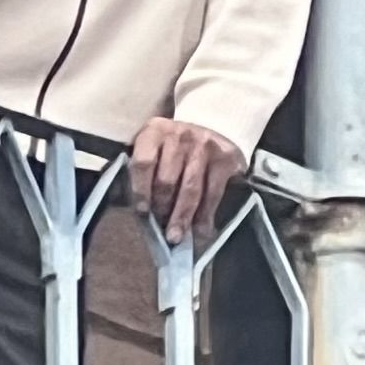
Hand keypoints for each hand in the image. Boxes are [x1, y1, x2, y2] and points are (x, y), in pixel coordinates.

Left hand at [128, 118, 247, 236]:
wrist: (216, 128)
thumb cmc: (176, 149)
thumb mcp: (156, 149)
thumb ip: (144, 173)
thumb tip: (140, 212)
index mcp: (155, 132)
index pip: (143, 163)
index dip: (140, 190)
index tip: (142, 213)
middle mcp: (179, 136)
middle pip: (167, 180)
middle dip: (162, 209)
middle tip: (160, 231)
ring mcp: (204, 146)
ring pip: (190, 189)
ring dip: (182, 217)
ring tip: (176, 237)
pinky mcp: (224, 159)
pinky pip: (213, 193)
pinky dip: (206, 216)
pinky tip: (201, 232)